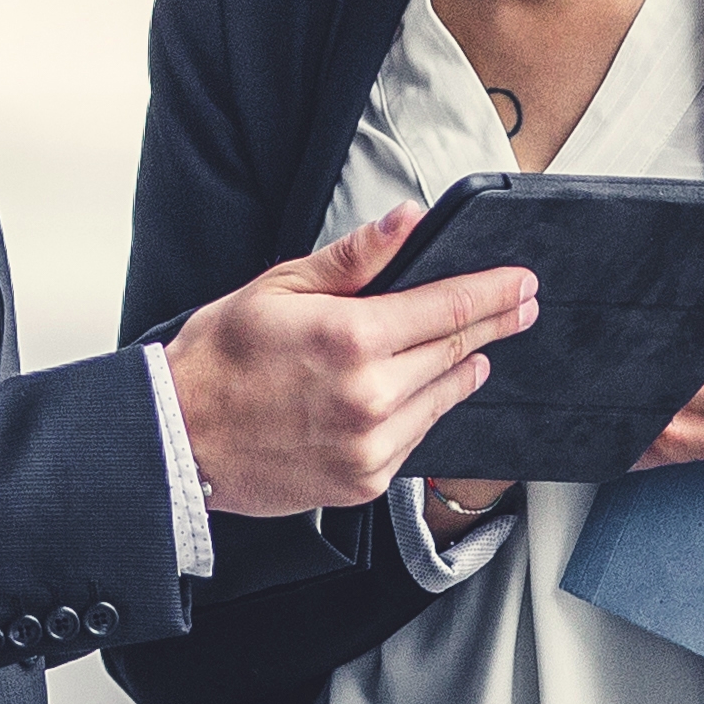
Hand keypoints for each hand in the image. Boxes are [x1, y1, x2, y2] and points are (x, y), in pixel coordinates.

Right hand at [171, 205, 538, 520]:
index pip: (449, 307)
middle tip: (521, 306)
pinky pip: (418, 438)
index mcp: (350, 338)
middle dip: (494, 324)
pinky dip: (427, 408)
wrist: (179, 439)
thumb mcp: (278, 287)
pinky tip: (424, 391)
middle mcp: (370, 396)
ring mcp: (371, 445)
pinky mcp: (365, 481)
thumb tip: (407, 221)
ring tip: (476, 349)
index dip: (495, 292)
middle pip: (458, 350)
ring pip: (444, 397)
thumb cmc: (220, 358)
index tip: (524, 283)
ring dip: (466, 367)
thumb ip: (353, 258)